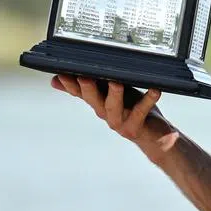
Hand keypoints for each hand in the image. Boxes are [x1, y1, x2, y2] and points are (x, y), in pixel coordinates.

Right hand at [51, 75, 179, 163]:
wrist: (154, 137)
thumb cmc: (131, 110)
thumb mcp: (108, 94)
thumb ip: (89, 86)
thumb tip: (56, 79)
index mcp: (98, 102)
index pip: (79, 92)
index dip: (70, 85)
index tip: (62, 74)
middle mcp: (105, 113)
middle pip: (92, 100)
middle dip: (87, 88)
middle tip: (84, 76)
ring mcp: (120, 121)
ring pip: (113, 108)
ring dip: (114, 95)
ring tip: (116, 83)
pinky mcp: (136, 127)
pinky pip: (141, 111)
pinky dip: (148, 100)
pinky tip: (155, 90)